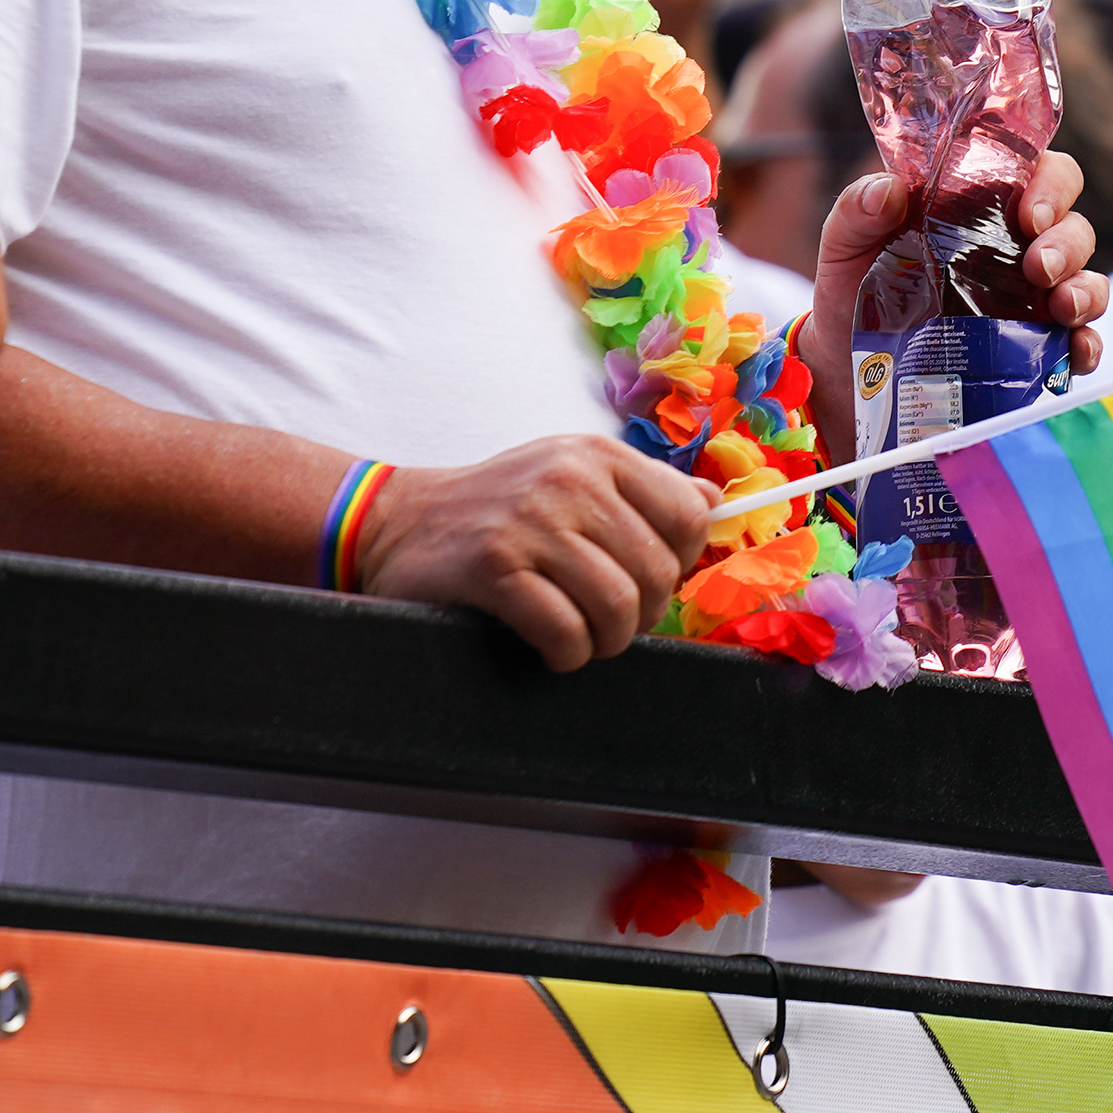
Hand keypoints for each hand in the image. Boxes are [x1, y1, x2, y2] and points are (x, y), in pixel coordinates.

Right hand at [353, 436, 721, 671]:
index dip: (679, 562)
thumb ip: (642, 489)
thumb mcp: (572, 474)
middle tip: (611, 625)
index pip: (689, 515)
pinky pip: (565, 631)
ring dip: (607, 643)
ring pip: (618, 607)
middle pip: (658, 572)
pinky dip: (568, 654)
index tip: (647, 579)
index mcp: (599, 457)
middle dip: (643, 616)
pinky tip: (552, 649)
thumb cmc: (498, 508)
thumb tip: (716, 503)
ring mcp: (530, 522)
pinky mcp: (492, 568)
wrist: (397, 523)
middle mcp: (570, 480)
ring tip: (584, 640)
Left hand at [810, 151, 1111, 385]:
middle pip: (1071, 224)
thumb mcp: (844, 249)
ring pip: (1086, 278)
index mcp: (980, 205)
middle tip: (1037, 265)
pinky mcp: (1037, 348)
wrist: (849, 375)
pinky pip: (1080, 341)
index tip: (1028, 210)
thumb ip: (857, 211)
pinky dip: (1088, 344)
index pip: (1036, 171)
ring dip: (1085, 289)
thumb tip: (889, 190)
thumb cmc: (853, 294)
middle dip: (1066, 241)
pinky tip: (1076, 350)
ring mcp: (1033, 299)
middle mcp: (1016, 246)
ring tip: (1062, 307)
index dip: (1048, 182)